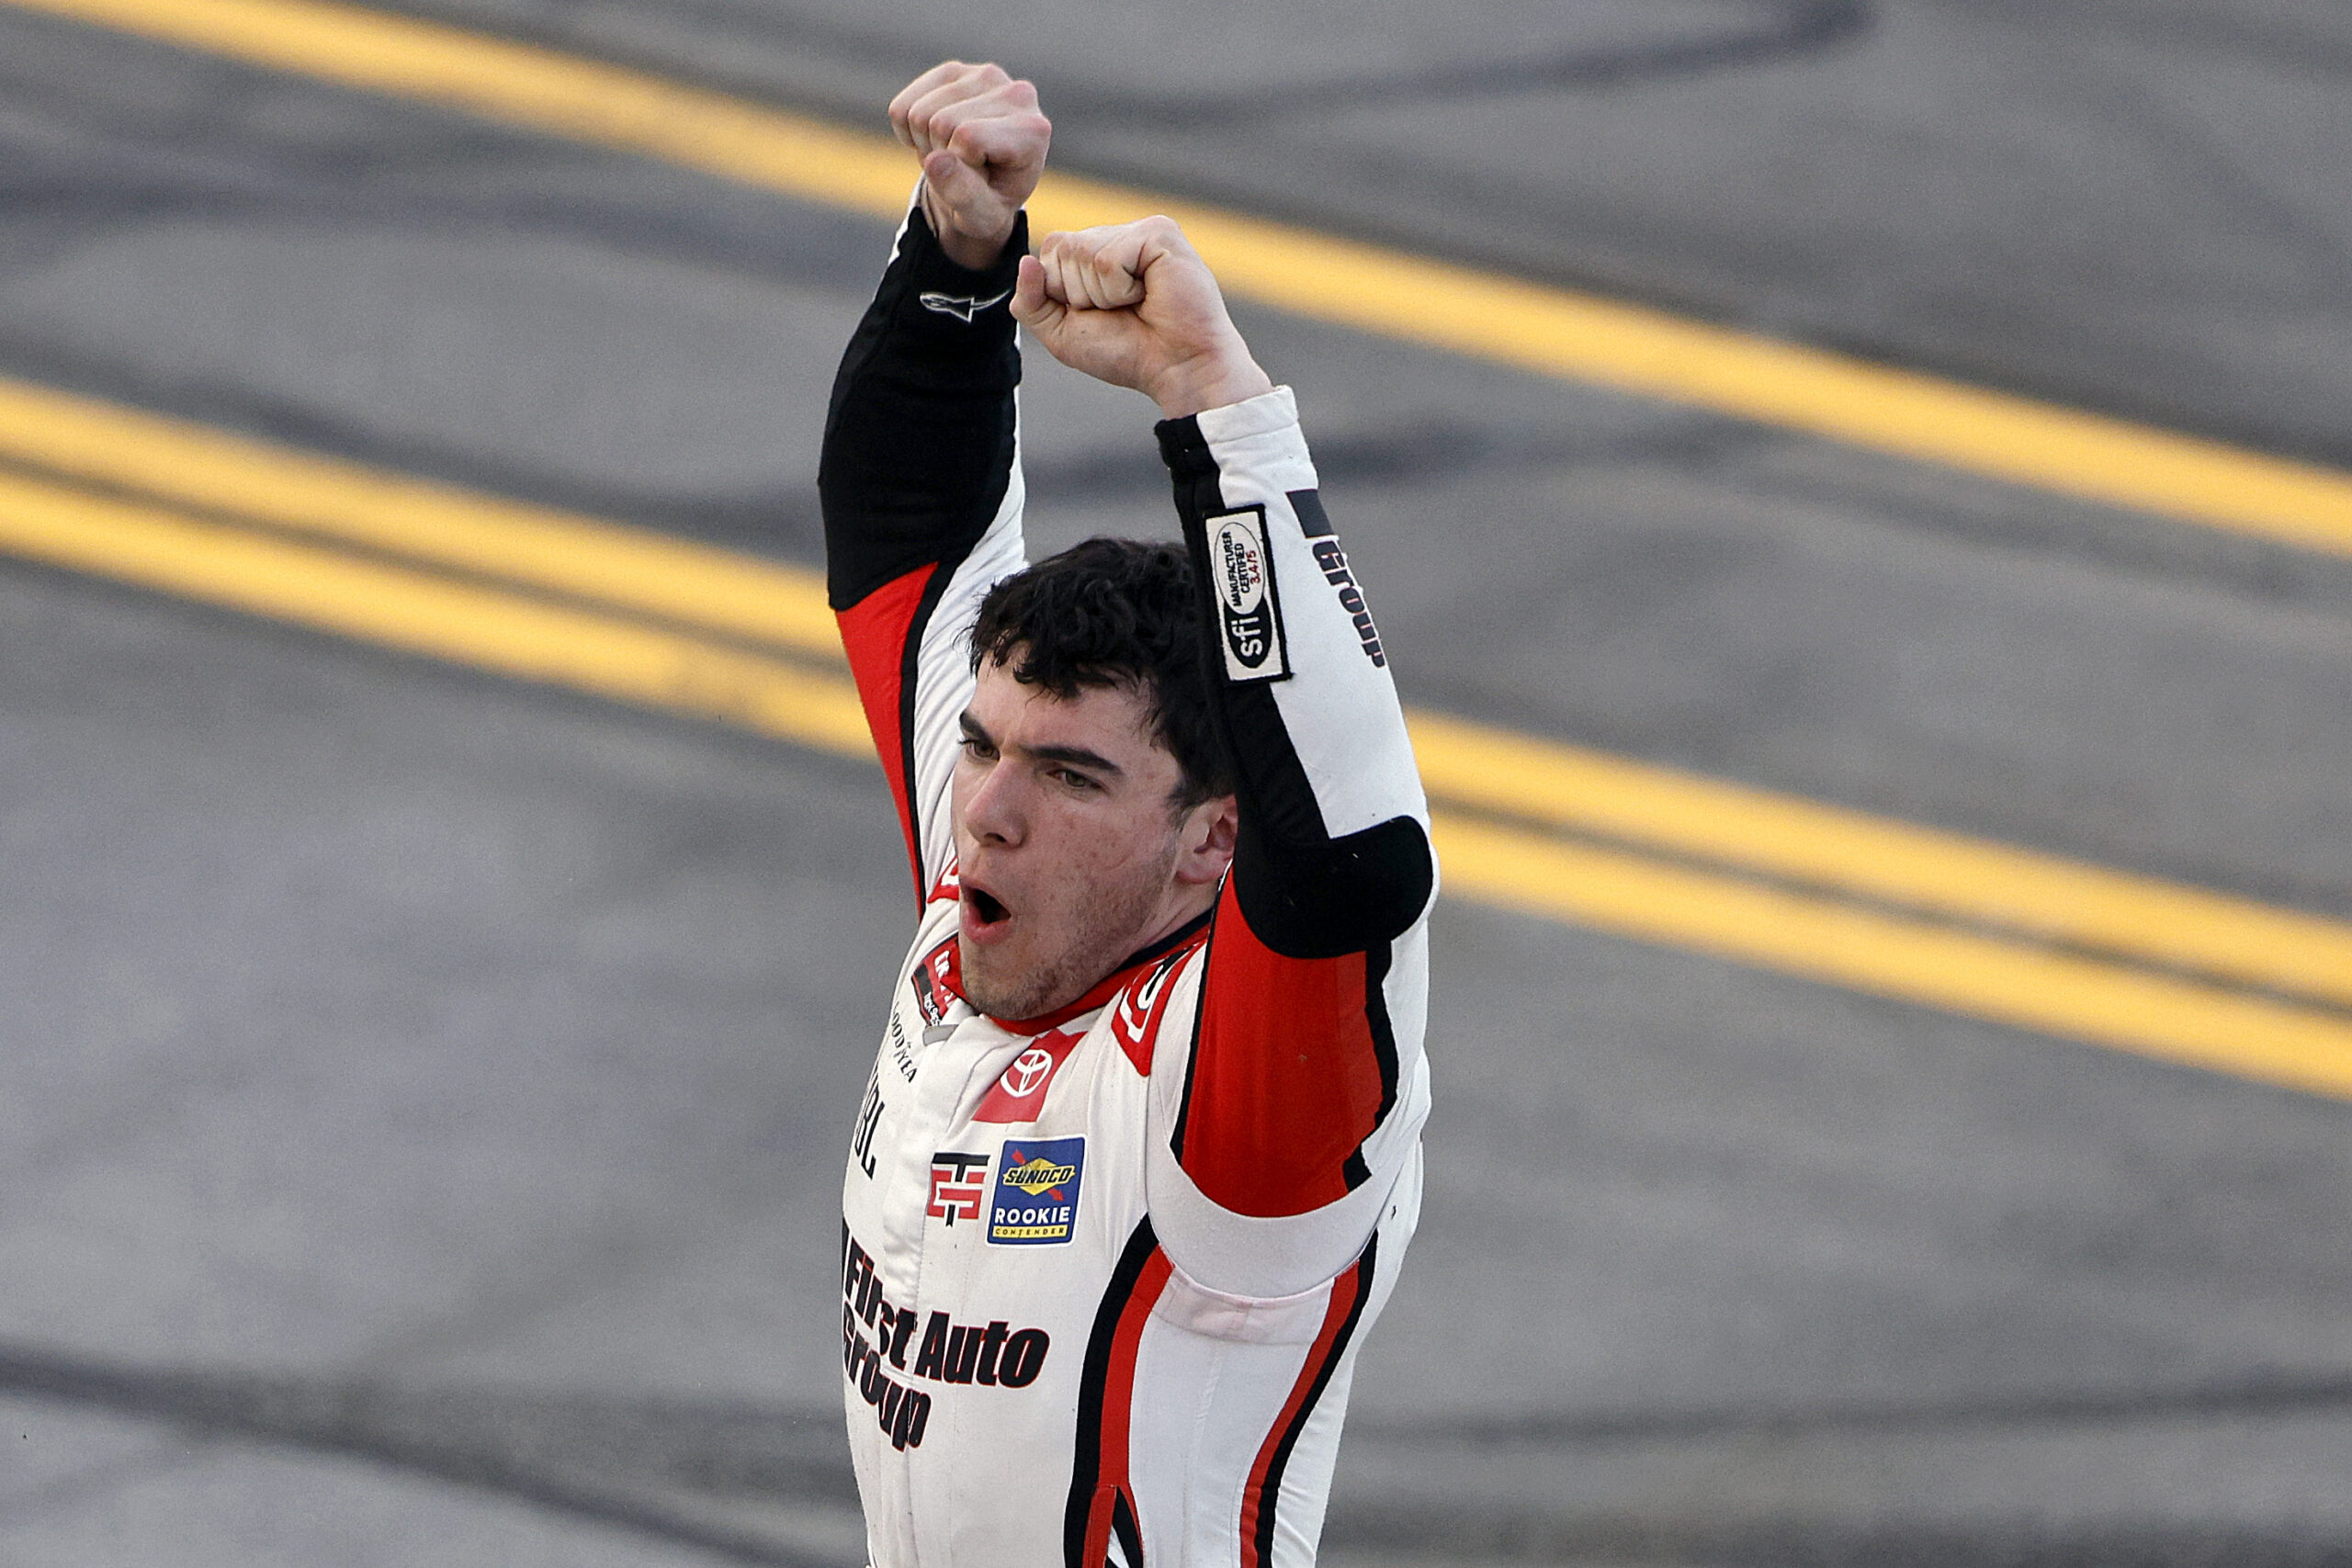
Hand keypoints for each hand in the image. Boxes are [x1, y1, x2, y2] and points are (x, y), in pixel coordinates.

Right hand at [888, 61, 1050, 270]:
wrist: (984, 185)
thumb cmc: (989, 202)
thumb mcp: (982, 216)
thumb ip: (964, 195)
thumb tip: (936, 161)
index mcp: (1034, 130)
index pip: (969, 137)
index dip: (961, 165)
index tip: (980, 178)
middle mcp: (1017, 93)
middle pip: (941, 122)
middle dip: (940, 155)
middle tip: (962, 169)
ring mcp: (985, 76)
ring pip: (920, 112)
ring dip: (925, 143)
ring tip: (951, 155)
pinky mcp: (956, 72)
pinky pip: (903, 105)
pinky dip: (908, 130)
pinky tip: (935, 138)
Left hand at [1011, 217, 1274, 417]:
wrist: (1178, 370)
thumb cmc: (1129, 353)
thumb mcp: (1062, 333)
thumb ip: (1031, 302)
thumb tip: (1025, 261)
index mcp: (1096, 250)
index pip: (1050, 250)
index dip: (1062, 292)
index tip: (1100, 314)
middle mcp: (1117, 234)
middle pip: (1061, 249)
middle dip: (1081, 294)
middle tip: (1122, 310)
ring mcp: (1140, 231)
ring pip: (1083, 253)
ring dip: (1104, 295)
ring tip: (1138, 303)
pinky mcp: (1160, 234)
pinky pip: (1109, 259)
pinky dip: (1121, 289)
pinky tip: (1150, 295)